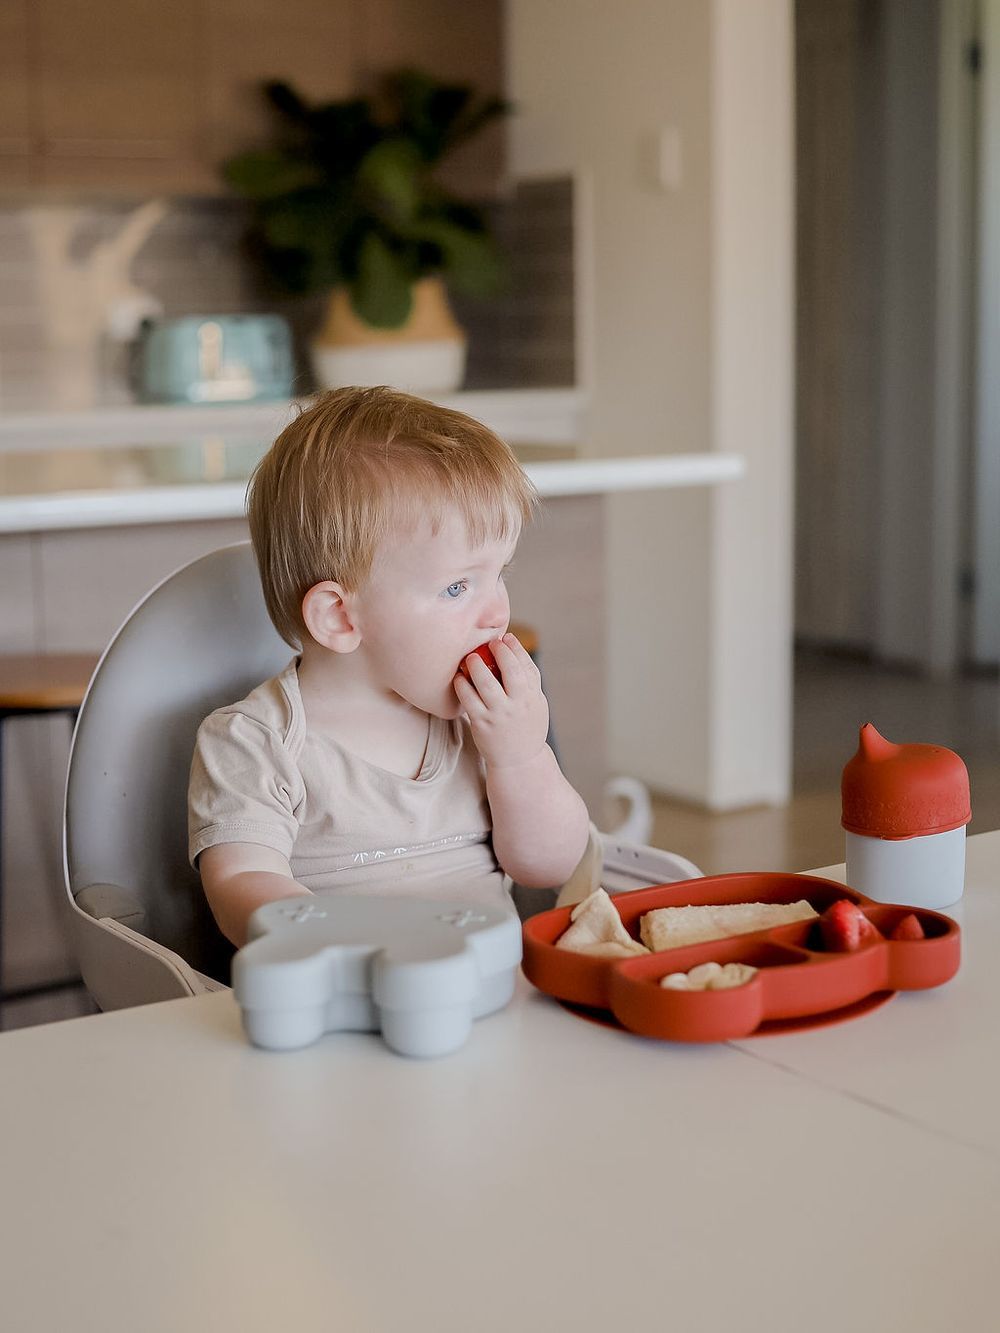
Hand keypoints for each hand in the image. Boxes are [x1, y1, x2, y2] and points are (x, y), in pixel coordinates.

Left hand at [453, 632, 549, 769]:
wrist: (519, 761)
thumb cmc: (526, 726)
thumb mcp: (537, 703)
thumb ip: (528, 679)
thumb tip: (513, 647)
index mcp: (533, 698)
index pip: (527, 667)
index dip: (516, 649)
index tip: (506, 638)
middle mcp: (518, 705)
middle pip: (510, 671)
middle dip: (499, 652)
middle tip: (489, 643)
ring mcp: (499, 715)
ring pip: (486, 683)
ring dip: (477, 665)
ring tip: (471, 658)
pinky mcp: (481, 723)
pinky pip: (468, 699)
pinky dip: (462, 685)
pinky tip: (459, 677)